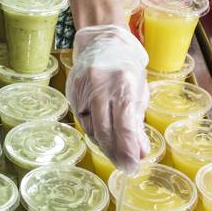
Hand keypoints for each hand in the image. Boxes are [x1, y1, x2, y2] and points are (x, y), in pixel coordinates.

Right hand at [66, 26, 149, 171]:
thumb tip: (139, 154)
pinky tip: (103, 135)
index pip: (124, 124)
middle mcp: (100, 85)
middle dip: (115, 153)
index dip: (127, 149)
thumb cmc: (126, 69)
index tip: (132, 166)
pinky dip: (94, 131)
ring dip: (105, 145)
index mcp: (123, 83)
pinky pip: (83, 120)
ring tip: (116, 153)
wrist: (103, 42)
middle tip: (125, 167)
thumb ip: (137, 124)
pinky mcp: (72, 92)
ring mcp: (83, 88)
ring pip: (91, 128)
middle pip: (104, 130)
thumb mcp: (139, 93)